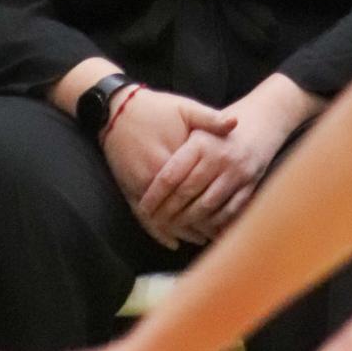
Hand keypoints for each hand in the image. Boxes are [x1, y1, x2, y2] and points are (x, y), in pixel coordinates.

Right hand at [101, 89, 235, 249]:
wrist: (116, 109)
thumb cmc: (154, 108)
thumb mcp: (184, 108)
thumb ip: (209, 118)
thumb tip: (235, 122)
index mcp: (171, 159)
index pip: (196, 191)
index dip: (213, 207)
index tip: (229, 215)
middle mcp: (154, 178)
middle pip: (180, 211)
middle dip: (200, 225)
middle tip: (219, 234)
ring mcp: (139, 186)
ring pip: (163, 219)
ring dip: (182, 231)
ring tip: (202, 239)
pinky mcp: (129, 189)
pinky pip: (143, 218)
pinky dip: (158, 232)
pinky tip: (171, 242)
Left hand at [139, 77, 318, 242]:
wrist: (265, 118)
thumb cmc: (222, 125)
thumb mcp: (199, 123)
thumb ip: (177, 147)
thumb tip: (149, 173)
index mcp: (200, 142)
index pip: (170, 175)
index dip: (154, 195)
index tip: (143, 208)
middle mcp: (218, 157)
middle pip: (186, 193)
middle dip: (168, 212)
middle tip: (154, 223)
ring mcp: (236, 172)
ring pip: (207, 205)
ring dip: (189, 221)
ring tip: (173, 229)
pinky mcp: (251, 183)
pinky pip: (230, 210)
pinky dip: (215, 223)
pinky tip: (202, 230)